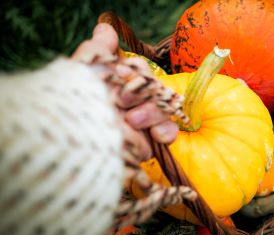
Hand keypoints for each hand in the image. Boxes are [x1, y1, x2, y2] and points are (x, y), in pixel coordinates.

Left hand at [72, 23, 178, 160]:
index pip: (140, 69)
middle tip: (122, 101)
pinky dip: (165, 131)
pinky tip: (156, 135)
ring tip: (132, 121)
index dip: (137, 70)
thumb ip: (99, 49)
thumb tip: (106, 28)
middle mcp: (129, 103)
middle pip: (156, 88)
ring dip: (152, 112)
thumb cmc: (80, 103)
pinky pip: (169, 131)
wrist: (80, 143)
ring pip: (165, 108)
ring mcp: (141, 123)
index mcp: (116, 85)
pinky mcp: (148, 143)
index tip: (123, 73)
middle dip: (142, 92)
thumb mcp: (86, 70)